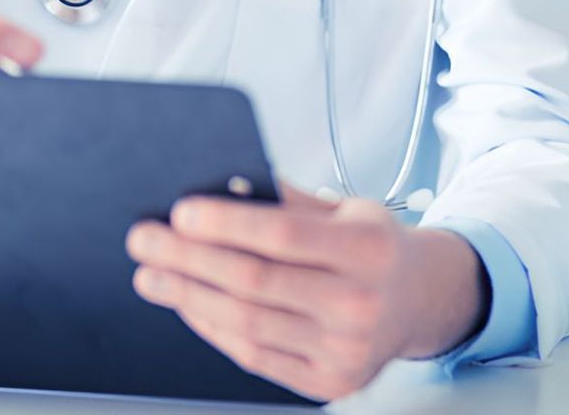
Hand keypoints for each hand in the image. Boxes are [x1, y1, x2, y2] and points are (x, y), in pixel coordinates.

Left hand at [126, 184, 489, 400]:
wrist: (423, 301)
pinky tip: (188, 305)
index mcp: (369, 248)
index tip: (179, 212)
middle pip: (255, 281)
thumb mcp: (348, 208)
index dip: (226, 223)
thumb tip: (222, 185)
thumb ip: (288, 199)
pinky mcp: (329, 383)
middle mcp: (360, 303)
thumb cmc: (375, 247)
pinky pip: (254, 356)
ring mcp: (345, 350)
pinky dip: (212, 328)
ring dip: (188, 297)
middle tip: (144, 241)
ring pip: (247, 323)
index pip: (284, 235)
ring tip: (152, 275)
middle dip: (188, 259)